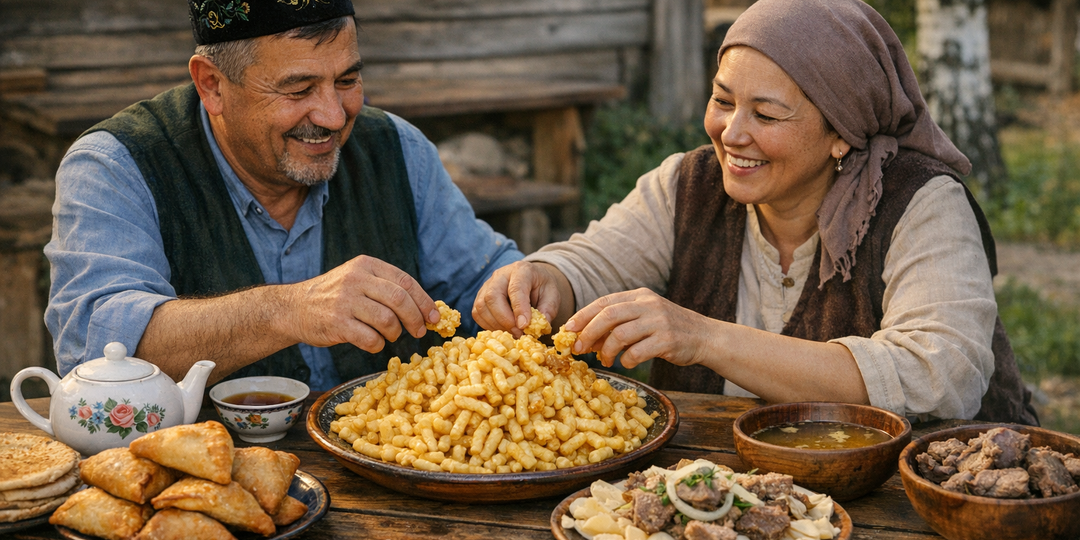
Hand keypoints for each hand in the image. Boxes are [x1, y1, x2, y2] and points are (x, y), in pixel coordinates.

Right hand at [283, 255, 438, 351]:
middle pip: (400, 300)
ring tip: (391, 336)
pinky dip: (378, 346)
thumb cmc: (334, 297)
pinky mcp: (336, 323)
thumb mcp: (358, 280)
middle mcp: (356, 279)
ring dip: (395, 333)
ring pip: (387, 320)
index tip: (434, 317)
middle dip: (415, 319)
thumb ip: (386, 288)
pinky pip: (369, 339)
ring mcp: (345, 301)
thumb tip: (425, 309)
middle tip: (419, 331)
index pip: (405, 281)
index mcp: (366, 265)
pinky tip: (374, 344)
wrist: (294, 308)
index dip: (424, 301)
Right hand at [472, 261, 566, 336]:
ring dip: (496, 325)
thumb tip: (538, 327)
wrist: (531, 280)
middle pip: (493, 296)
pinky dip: (488, 326)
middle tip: (518, 333)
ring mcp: (487, 285)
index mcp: (521, 270)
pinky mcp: (480, 297)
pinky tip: (503, 330)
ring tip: (513, 333)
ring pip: (481, 306)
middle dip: (504, 319)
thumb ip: (547, 309)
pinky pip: (477, 314)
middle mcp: (500, 275)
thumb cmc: (541, 288)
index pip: (516, 288)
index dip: (519, 309)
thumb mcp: (552, 295)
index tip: (524, 326)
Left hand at [566, 288, 715, 369]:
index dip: (583, 315)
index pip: (604, 302)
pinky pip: (637, 352)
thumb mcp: (644, 317)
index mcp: (639, 296)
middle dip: (589, 333)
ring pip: (621, 334)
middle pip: (609, 315)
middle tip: (578, 348)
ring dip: (606, 350)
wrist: (705, 337)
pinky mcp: (667, 340)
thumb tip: (585, 338)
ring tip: (604, 360)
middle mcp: (648, 305)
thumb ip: (619, 323)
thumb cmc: (668, 330)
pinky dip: (626, 360)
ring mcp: (659, 321)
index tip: (569, 328)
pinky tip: (626, 363)